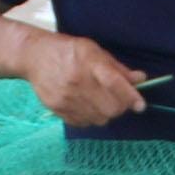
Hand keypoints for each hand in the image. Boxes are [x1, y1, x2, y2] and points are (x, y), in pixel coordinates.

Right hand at [18, 34, 148, 125]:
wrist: (34, 56)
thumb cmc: (68, 51)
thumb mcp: (94, 51)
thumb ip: (117, 68)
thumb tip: (140, 79)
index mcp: (89, 62)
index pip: (114, 83)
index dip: (130, 96)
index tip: (140, 105)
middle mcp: (77, 82)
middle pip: (110, 108)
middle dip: (121, 107)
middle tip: (120, 100)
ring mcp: (66, 98)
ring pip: (99, 119)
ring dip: (106, 113)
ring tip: (101, 101)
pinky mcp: (57, 109)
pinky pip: (84, 123)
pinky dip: (91, 118)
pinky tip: (87, 105)